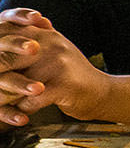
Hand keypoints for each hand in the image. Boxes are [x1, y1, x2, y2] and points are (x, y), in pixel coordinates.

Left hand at [0, 10, 109, 125]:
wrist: (102, 92)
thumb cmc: (71, 74)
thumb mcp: (52, 49)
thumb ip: (29, 39)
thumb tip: (0, 40)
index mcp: (43, 34)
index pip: (6, 36)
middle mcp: (50, 45)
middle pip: (6, 59)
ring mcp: (58, 64)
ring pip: (16, 82)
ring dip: (4, 97)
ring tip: (0, 104)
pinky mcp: (65, 85)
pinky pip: (32, 99)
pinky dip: (22, 109)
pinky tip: (21, 113)